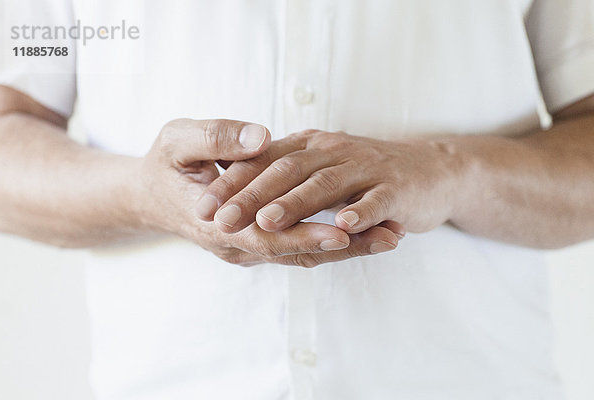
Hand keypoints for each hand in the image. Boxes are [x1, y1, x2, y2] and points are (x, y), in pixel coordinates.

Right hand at [132, 120, 402, 266]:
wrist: (147, 196)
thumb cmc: (163, 165)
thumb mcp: (178, 140)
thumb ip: (216, 138)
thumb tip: (260, 139)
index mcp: (216, 222)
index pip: (266, 237)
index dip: (306, 235)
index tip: (346, 231)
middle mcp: (236, 244)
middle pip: (296, 253)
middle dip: (344, 247)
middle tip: (390, 237)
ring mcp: (248, 248)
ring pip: (302, 254)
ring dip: (347, 248)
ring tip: (391, 236)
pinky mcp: (258, 242)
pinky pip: (299, 246)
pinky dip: (332, 241)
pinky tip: (364, 232)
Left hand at [196, 129, 465, 235]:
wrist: (432, 171)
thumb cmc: (368, 174)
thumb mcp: (323, 165)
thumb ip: (288, 175)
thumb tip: (241, 192)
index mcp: (311, 146)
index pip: (264, 161)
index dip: (233, 182)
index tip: (203, 205)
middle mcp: (335, 151)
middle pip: (287, 170)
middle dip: (251, 195)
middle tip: (221, 218)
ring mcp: (367, 168)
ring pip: (326, 184)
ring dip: (295, 203)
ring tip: (266, 221)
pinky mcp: (397, 188)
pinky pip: (376, 200)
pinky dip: (359, 212)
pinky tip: (341, 227)